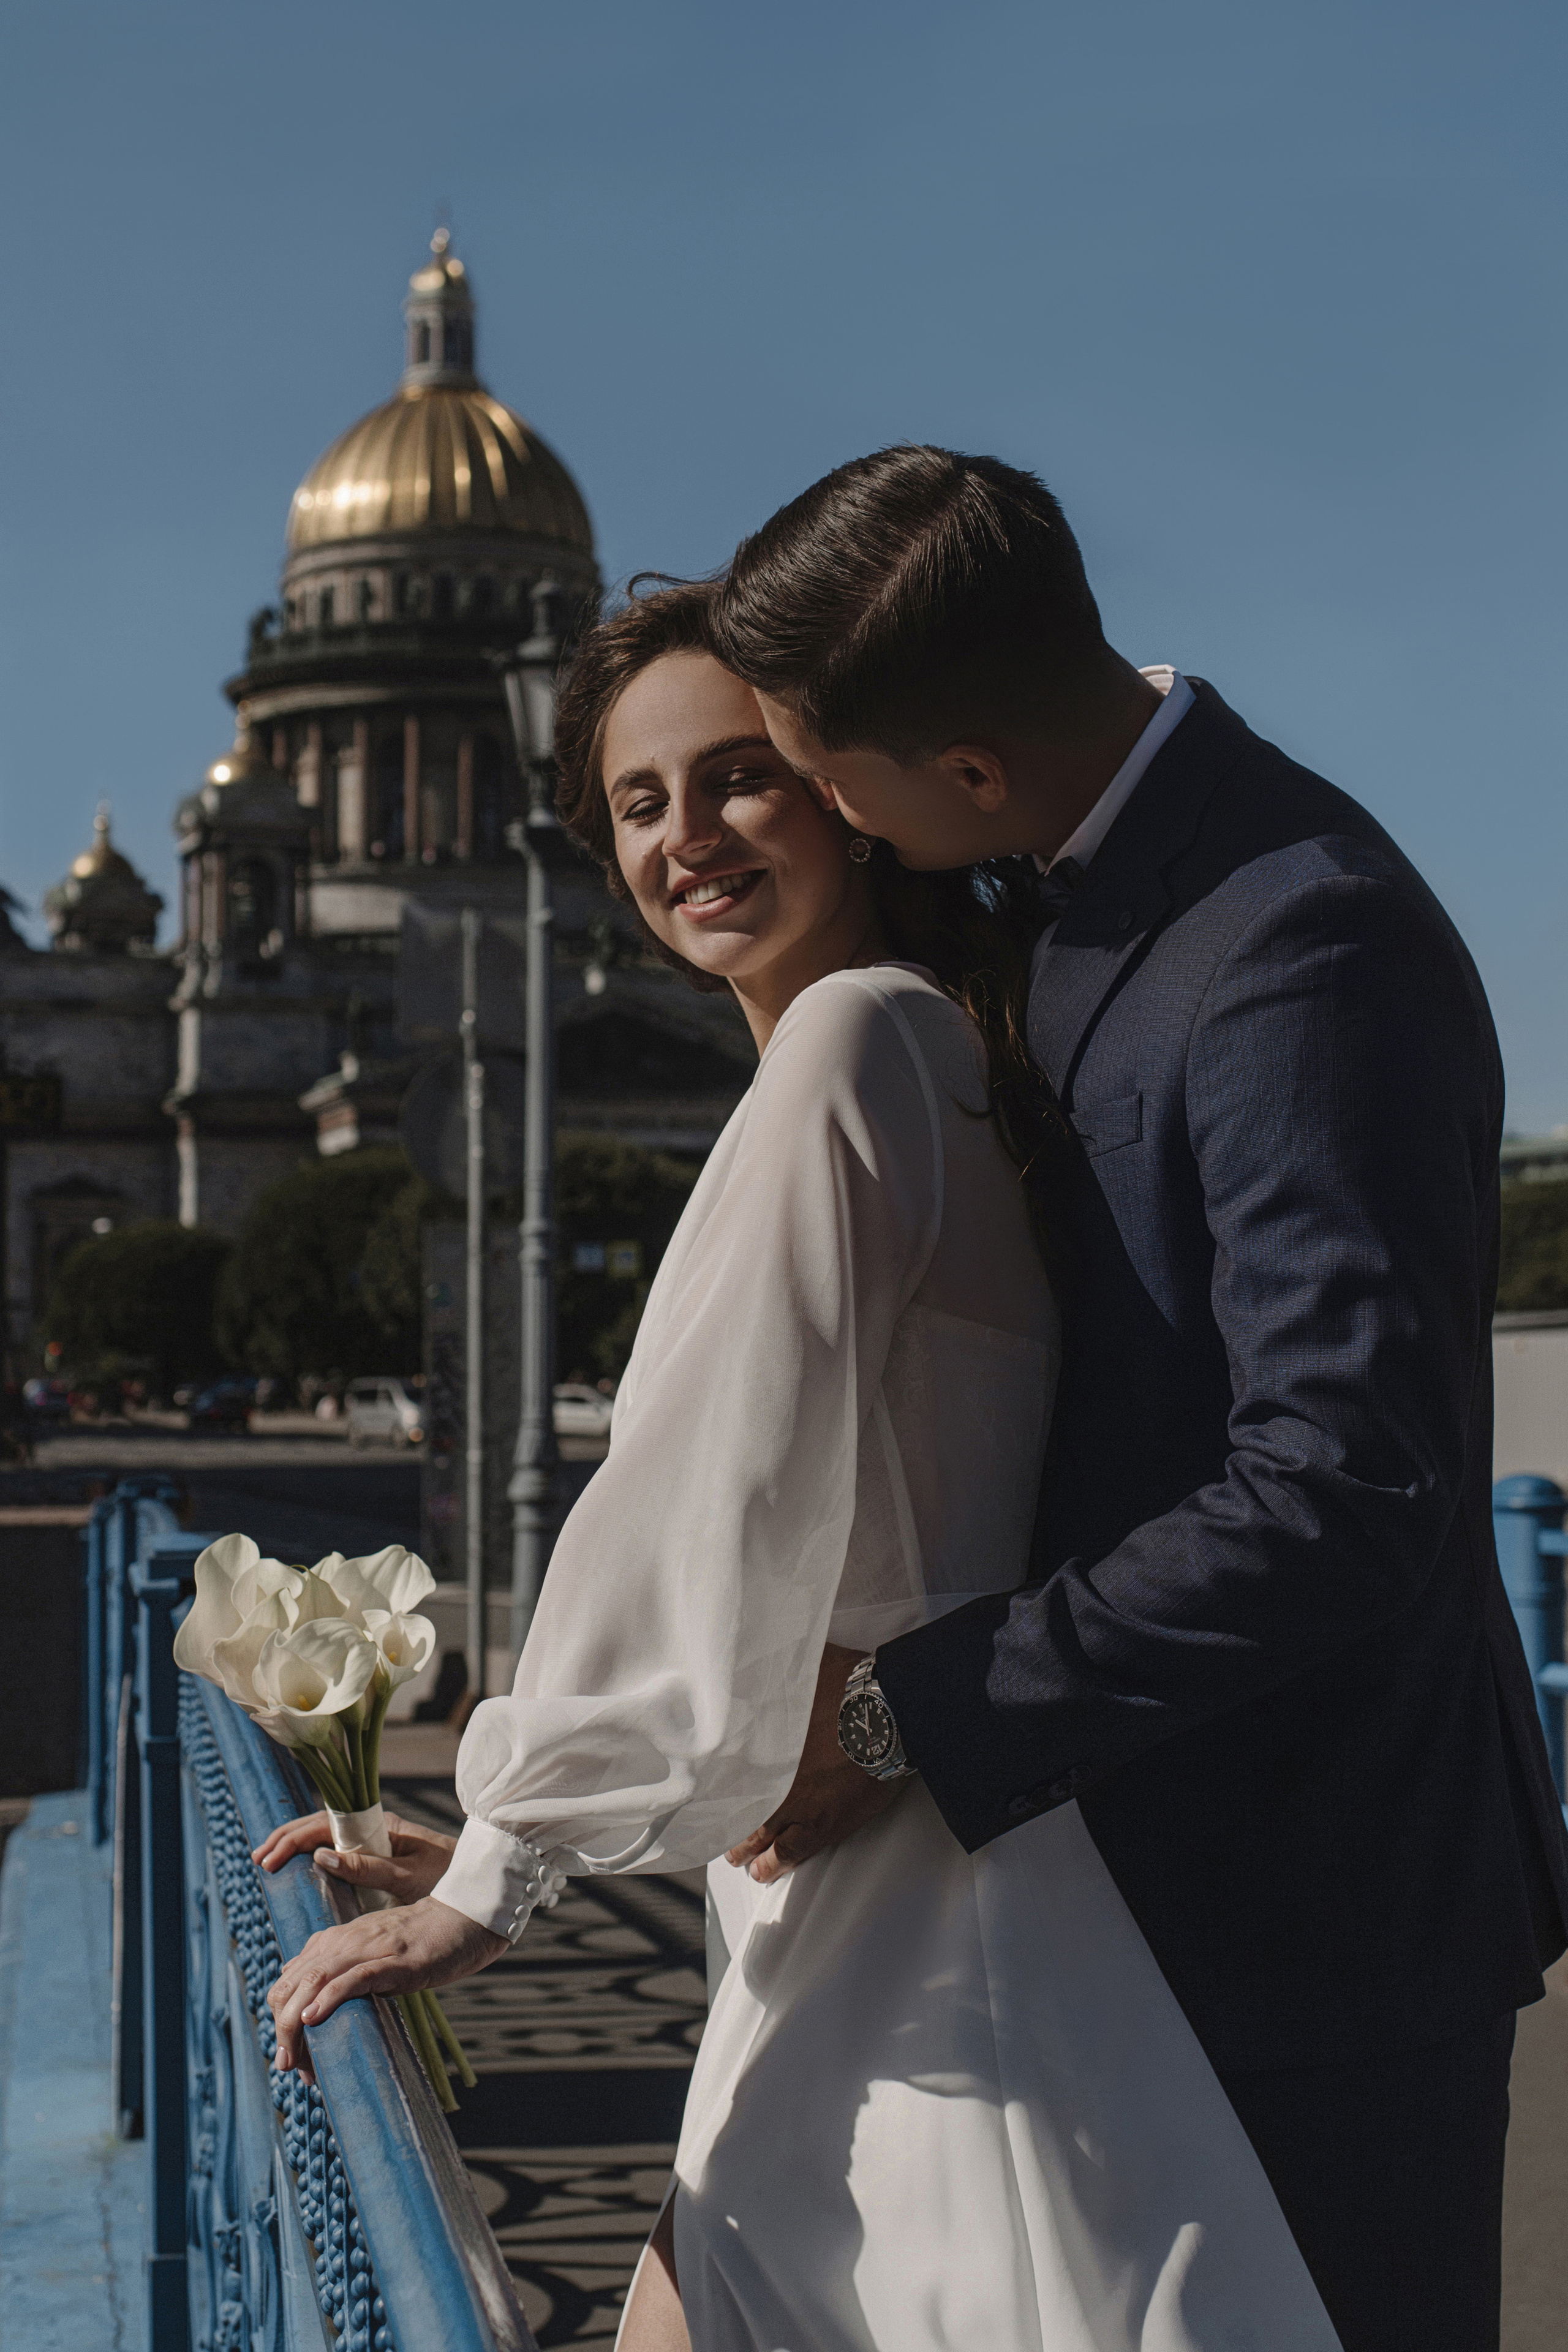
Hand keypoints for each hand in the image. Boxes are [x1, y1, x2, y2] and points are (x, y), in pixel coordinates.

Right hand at [251, 1809, 456, 1903]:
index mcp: (381, 1826)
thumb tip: (320, 1857)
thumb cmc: (450, 1876)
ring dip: (297, 1848)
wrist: (480, 1880)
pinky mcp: (379, 1857)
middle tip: (259, 1860)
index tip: (268, 1858)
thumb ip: (367, 1868)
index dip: (293, 1839)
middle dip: (286, 1840)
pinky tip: (300, 1870)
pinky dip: (314, 1857)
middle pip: (319, 1827)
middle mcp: (375, 1829)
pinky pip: (340, 1851)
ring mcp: (376, 1842)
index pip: (324, 1824)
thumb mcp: (408, 1876)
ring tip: (269, 1864)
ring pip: (326, 1837)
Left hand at [266, 1897, 507, 2082]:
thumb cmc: (416, 1941)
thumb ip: (334, 1966)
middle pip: (290, 1987)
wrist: (460, 1919)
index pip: (285, 1985)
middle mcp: (340, 1942)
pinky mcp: (394, 1960)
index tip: (293, 2059)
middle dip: (282, 2032)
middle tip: (292, 2067)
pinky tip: (314, 2018)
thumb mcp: (366, 1952)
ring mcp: (367, 1949)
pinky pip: (353, 1977)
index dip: (280, 2024)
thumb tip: (301, 1995)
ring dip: (295, 2024)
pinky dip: (328, 1997)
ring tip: (295, 2058)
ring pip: (313, 1982)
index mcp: (330, 1942)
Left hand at [725, 1643, 901, 1884]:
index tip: (703, 1789)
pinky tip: (765, 1872)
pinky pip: (793, 1851)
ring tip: (738, 1858)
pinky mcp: (824, 1823)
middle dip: (727, 1822)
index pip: (726, 1767)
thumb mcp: (806, 1663)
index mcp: (764, 1741)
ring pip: (760, 1835)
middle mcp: (772, 1777)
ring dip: (746, 1848)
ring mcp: (797, 1804)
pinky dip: (776, 1863)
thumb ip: (781, 1663)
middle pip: (738, 1806)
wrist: (888, 1712)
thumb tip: (762, 1643)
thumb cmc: (849, 1684)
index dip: (714, 1781)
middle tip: (716, 1832)